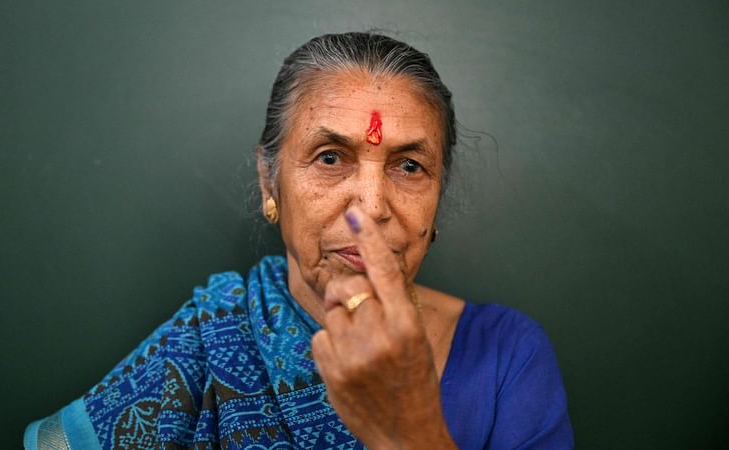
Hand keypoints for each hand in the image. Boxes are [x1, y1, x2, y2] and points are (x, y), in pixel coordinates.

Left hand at [311, 206, 456, 449]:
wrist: (406, 434)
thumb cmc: (415, 382)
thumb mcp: (416, 339)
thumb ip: (395, 306)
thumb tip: (370, 271)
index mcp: (407, 325)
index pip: (386, 272)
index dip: (369, 239)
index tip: (355, 215)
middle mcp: (380, 336)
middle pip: (350, 287)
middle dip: (349, 291)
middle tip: (359, 310)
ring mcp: (353, 355)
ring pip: (332, 311)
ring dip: (342, 322)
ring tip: (360, 346)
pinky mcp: (332, 371)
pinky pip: (320, 335)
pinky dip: (330, 343)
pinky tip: (348, 361)